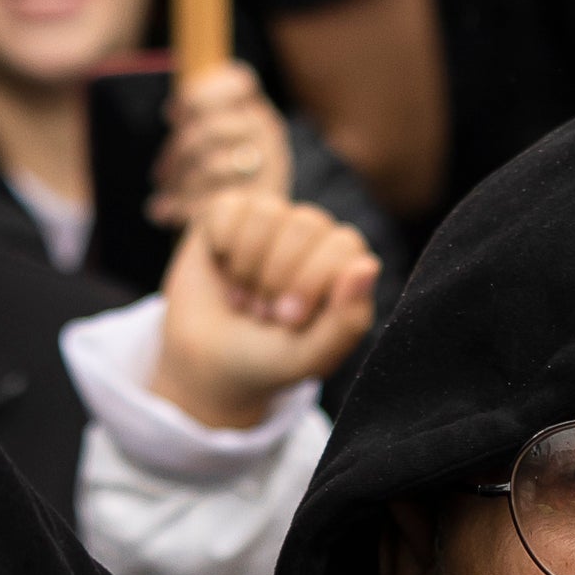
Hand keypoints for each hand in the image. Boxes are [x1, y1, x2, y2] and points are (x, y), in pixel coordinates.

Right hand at [142, 189, 380, 431]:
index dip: (311, 282)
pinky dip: (221, 247)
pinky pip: (229, 210)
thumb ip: (346, 320)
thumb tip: (368, 266)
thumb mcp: (309, 358)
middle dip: (277, 277)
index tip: (289, 320)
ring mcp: (272, 220)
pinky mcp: (230, 214)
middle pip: (307, 224)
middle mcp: (314, 235)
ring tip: (243, 298)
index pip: (344, 244)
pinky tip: (223, 271)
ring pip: (267, 214)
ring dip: (247, 267)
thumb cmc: (268, 360)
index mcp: (344, 264)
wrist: (207, 364)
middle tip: (264, 313)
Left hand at [149, 61, 290, 228]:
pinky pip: (211, 202)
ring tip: (162, 195)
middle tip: (160, 174)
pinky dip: (178, 208)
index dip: (200, 93)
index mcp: (258, 112)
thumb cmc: (229, 180)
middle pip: (210, 128)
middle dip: (177, 151)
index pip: (239, 82)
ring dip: (178, 182)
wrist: (260, 231)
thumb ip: (202, 121)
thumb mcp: (221, 143)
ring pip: (210, 166)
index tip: (171, 115)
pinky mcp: (257, 206)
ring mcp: (268, 170)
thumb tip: (173, 111)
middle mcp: (269, 136)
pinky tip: (160, 213)